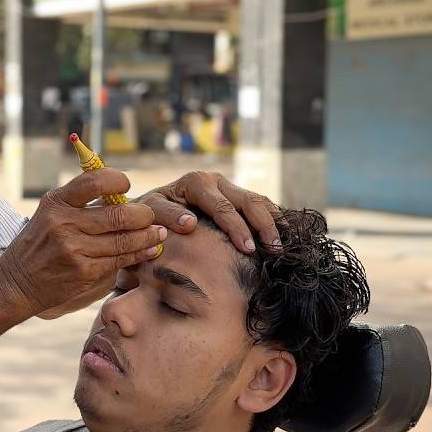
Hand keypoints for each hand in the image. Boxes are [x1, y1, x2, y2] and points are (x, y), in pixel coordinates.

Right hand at [0, 168, 166, 318]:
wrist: (17, 282)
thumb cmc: (41, 242)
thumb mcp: (51, 212)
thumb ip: (81, 200)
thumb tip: (120, 189)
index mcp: (57, 201)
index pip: (95, 181)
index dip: (118, 181)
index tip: (126, 186)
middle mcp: (64, 223)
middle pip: (119, 214)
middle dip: (143, 215)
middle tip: (151, 216)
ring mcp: (74, 249)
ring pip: (124, 240)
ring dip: (148, 236)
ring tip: (158, 233)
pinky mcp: (83, 272)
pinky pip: (120, 260)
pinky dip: (139, 254)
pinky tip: (150, 249)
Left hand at [138, 171, 280, 253]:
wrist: (147, 209)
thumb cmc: (147, 214)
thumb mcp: (149, 212)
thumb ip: (167, 215)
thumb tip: (191, 224)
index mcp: (196, 182)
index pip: (222, 207)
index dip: (237, 228)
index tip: (247, 249)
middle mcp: (215, 180)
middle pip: (247, 201)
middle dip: (263, 226)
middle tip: (274, 250)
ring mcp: (227, 187)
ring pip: (258, 201)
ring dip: (273, 222)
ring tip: (283, 245)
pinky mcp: (234, 196)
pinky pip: (259, 205)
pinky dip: (273, 218)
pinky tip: (284, 235)